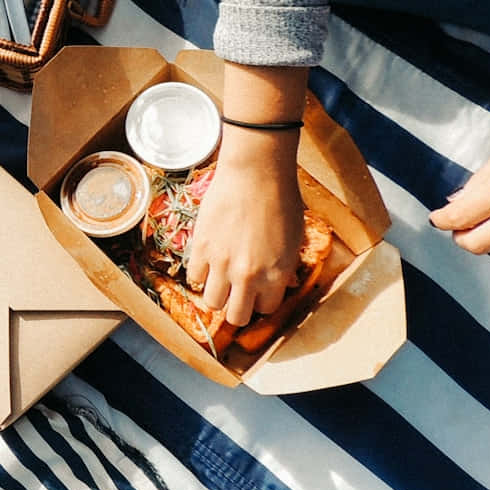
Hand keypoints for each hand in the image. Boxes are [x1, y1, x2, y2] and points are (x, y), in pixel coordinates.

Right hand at [187, 147, 306, 326]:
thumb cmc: (281, 199)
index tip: (258, 291)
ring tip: (219, 279)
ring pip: (212, 303)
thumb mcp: (295, 238)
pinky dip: (200, 273)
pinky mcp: (202, 249)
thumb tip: (279, 281)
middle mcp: (249, 276)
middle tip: (236, 293)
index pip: (266, 309)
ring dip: (217, 293)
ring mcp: (222, 264)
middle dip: (237, 308)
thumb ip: (285, 266)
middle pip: (237, 316)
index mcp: (277, 274)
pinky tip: (207, 261)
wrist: (255, 173)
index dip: (261, 300)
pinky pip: (194, 277)